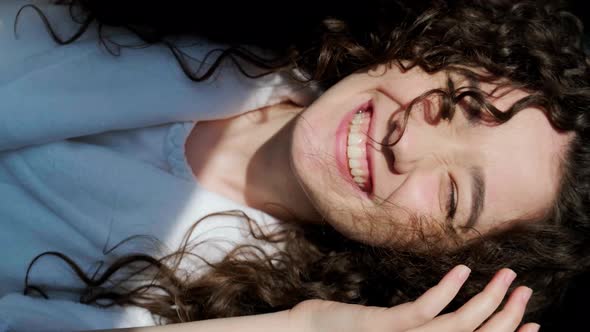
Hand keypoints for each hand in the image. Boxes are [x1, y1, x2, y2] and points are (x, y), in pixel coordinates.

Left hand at [290, 265, 539, 331]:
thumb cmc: (349, 329)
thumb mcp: (391, 326)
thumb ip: (420, 323)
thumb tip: (446, 310)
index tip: (533, 320)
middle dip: (507, 315)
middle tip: (525, 289)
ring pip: (459, 325)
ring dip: (488, 300)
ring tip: (508, 276)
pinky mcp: (385, 326)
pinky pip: (422, 311)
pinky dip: (446, 291)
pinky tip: (463, 270)